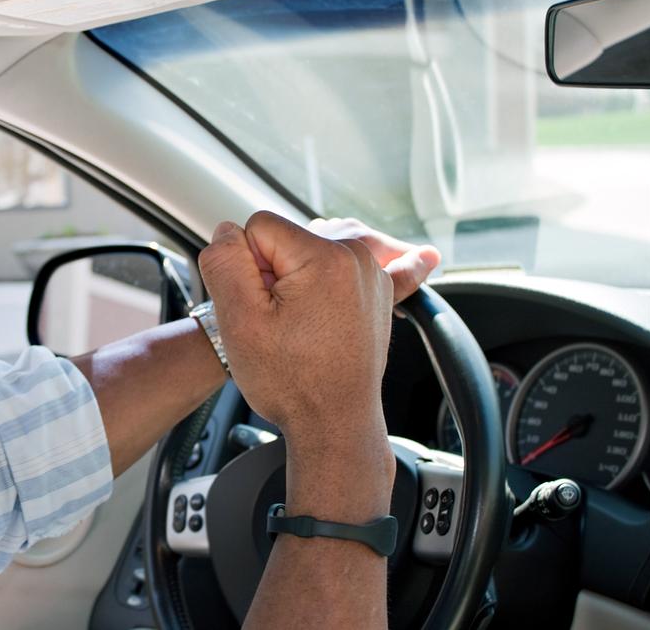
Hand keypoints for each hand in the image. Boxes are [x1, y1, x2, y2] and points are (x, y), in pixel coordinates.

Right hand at [197, 212, 438, 442]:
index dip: (246, 266)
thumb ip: (224, 261)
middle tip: (278, 322)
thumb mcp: (239, 320)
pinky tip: (425, 257)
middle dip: (270, 273)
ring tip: (298, 322)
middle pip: (286, 238)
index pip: (258, 228)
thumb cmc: (291, 381)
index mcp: (324, 257)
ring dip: (295, 278)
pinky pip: (354, 263)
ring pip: (309, 251)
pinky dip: (365, 265)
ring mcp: (371, 274)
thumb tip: (228, 230)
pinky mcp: (376, 291)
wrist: (334, 423)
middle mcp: (355, 258)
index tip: (259, 306)